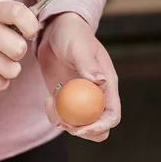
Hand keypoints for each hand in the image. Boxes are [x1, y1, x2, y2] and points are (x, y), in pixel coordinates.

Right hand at [0, 1, 38, 90]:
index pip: (18, 12)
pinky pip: (2, 83)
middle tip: (6, 51)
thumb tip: (38, 26)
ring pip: (13, 69)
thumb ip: (12, 18)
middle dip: (18, 53)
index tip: (29, 33)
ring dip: (8, 69)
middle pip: (19, 48)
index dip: (31, 26)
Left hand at [37, 13, 120, 141]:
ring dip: (64, 123)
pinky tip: (47, 99)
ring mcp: (80, 99)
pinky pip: (63, 118)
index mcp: (107, 84)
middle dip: (81, 131)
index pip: (112, 115)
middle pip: (99, 128)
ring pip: (79, 126)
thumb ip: (87, 63)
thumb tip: (100, 81)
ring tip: (51, 104)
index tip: (81, 129)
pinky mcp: (65, 99)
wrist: (55, 30)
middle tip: (63, 120)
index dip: (100, 126)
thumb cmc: (72, 34)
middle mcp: (97, 95)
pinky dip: (54, 115)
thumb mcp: (79, 46)